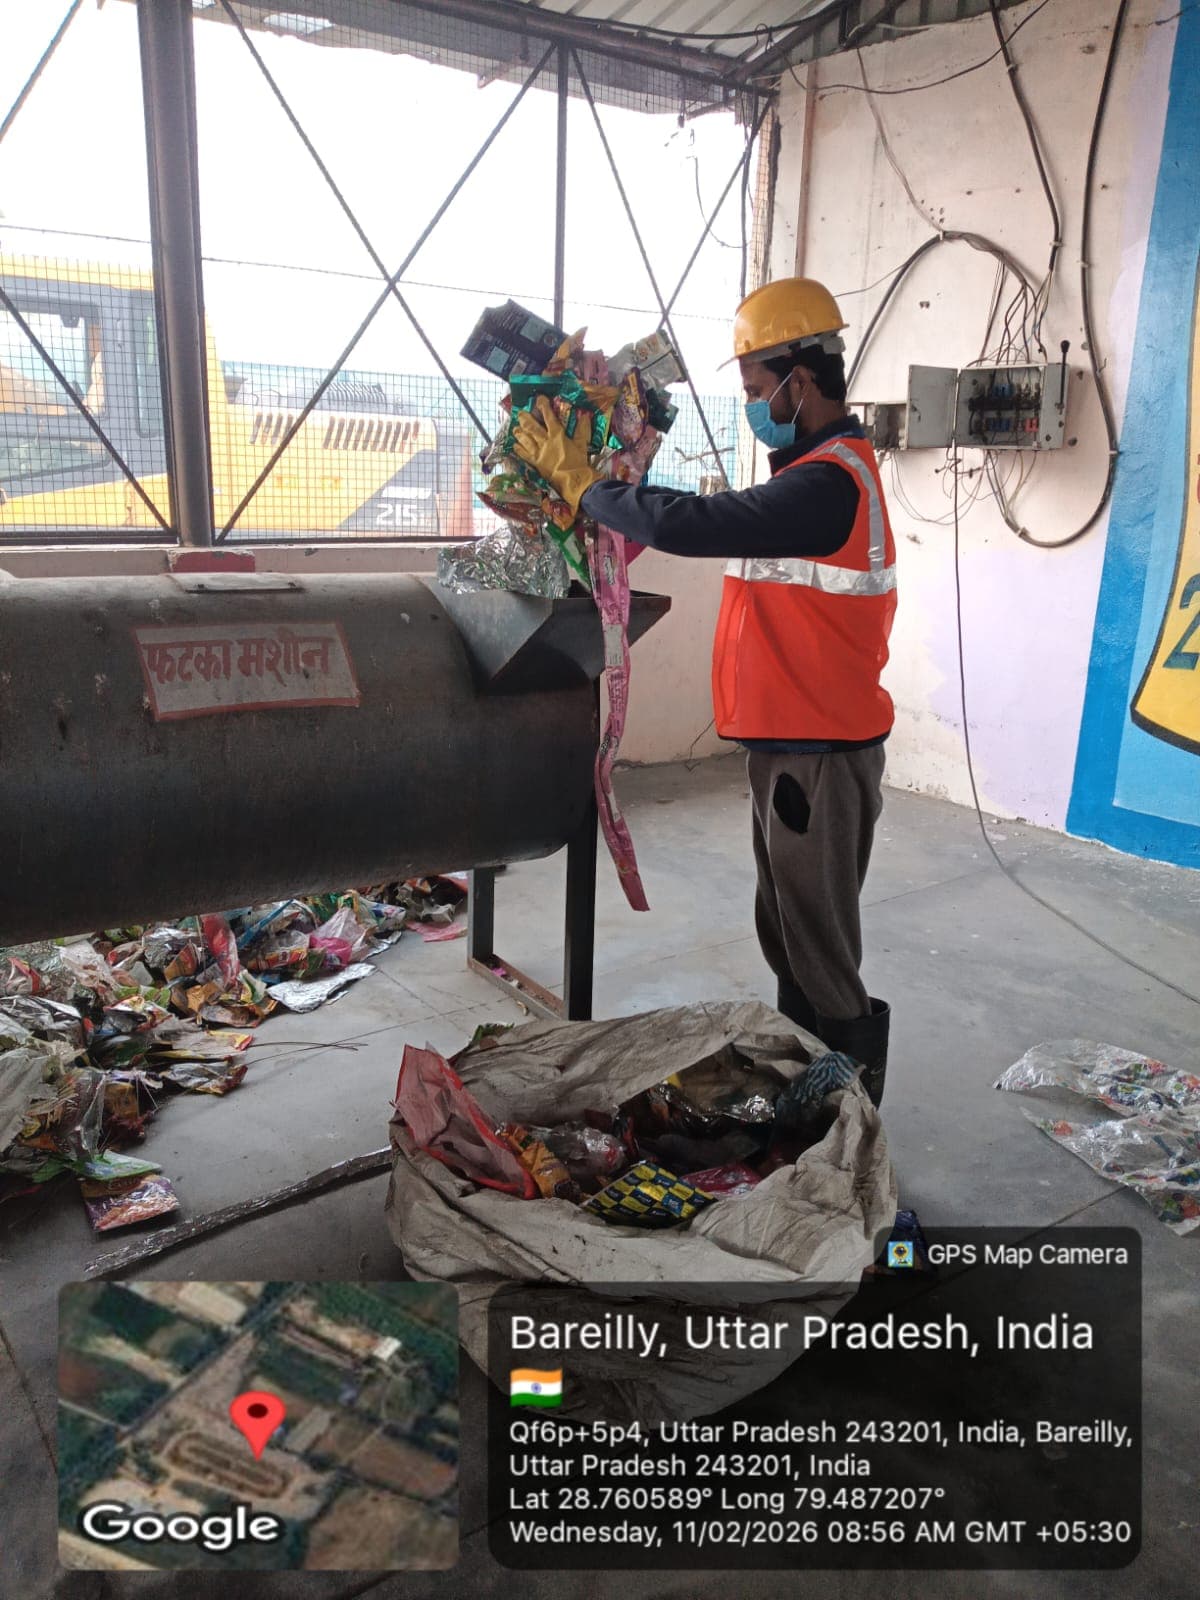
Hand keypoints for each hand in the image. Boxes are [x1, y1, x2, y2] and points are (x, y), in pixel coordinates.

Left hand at [511, 395, 602, 514]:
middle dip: (525, 419)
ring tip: (515, 428)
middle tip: (520, 413)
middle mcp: (545, 442)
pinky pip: (524, 455)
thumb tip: (584, 416)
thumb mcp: (582, 445)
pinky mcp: (536, 464)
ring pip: (525, 440)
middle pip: (532, 427)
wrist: (574, 482)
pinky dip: (519, 449)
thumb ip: (582, 430)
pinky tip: (515, 445)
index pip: (549, 417)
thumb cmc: (579, 463)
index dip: (544, 406)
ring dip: (519, 433)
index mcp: (557, 435)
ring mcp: (539, 453)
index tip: (539, 399)